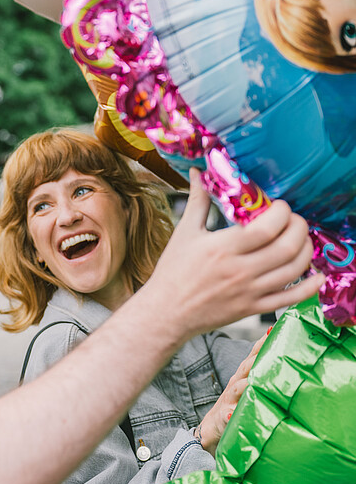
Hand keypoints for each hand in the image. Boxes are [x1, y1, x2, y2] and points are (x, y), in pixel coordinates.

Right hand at [148, 168, 323, 336]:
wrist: (167, 311)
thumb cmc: (173, 271)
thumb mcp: (184, 232)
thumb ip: (197, 200)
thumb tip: (197, 173)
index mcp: (222, 248)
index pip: (266, 228)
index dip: (281, 213)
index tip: (278, 206)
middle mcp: (239, 270)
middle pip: (286, 247)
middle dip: (298, 228)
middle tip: (293, 219)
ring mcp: (249, 291)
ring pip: (293, 270)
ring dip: (306, 251)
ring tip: (301, 239)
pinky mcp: (253, 308)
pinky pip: (290, 299)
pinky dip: (309, 287)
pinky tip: (316, 275)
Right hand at [197, 334, 266, 454]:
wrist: (214, 425)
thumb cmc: (236, 403)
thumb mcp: (249, 387)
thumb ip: (264, 376)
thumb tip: (289, 363)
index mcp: (243, 375)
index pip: (254, 355)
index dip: (263, 343)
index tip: (274, 330)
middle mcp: (236, 383)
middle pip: (246, 367)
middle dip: (257, 358)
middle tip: (270, 350)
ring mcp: (229, 398)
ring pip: (237, 388)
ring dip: (245, 385)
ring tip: (253, 382)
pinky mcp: (224, 416)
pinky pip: (226, 415)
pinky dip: (229, 414)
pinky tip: (232, 414)